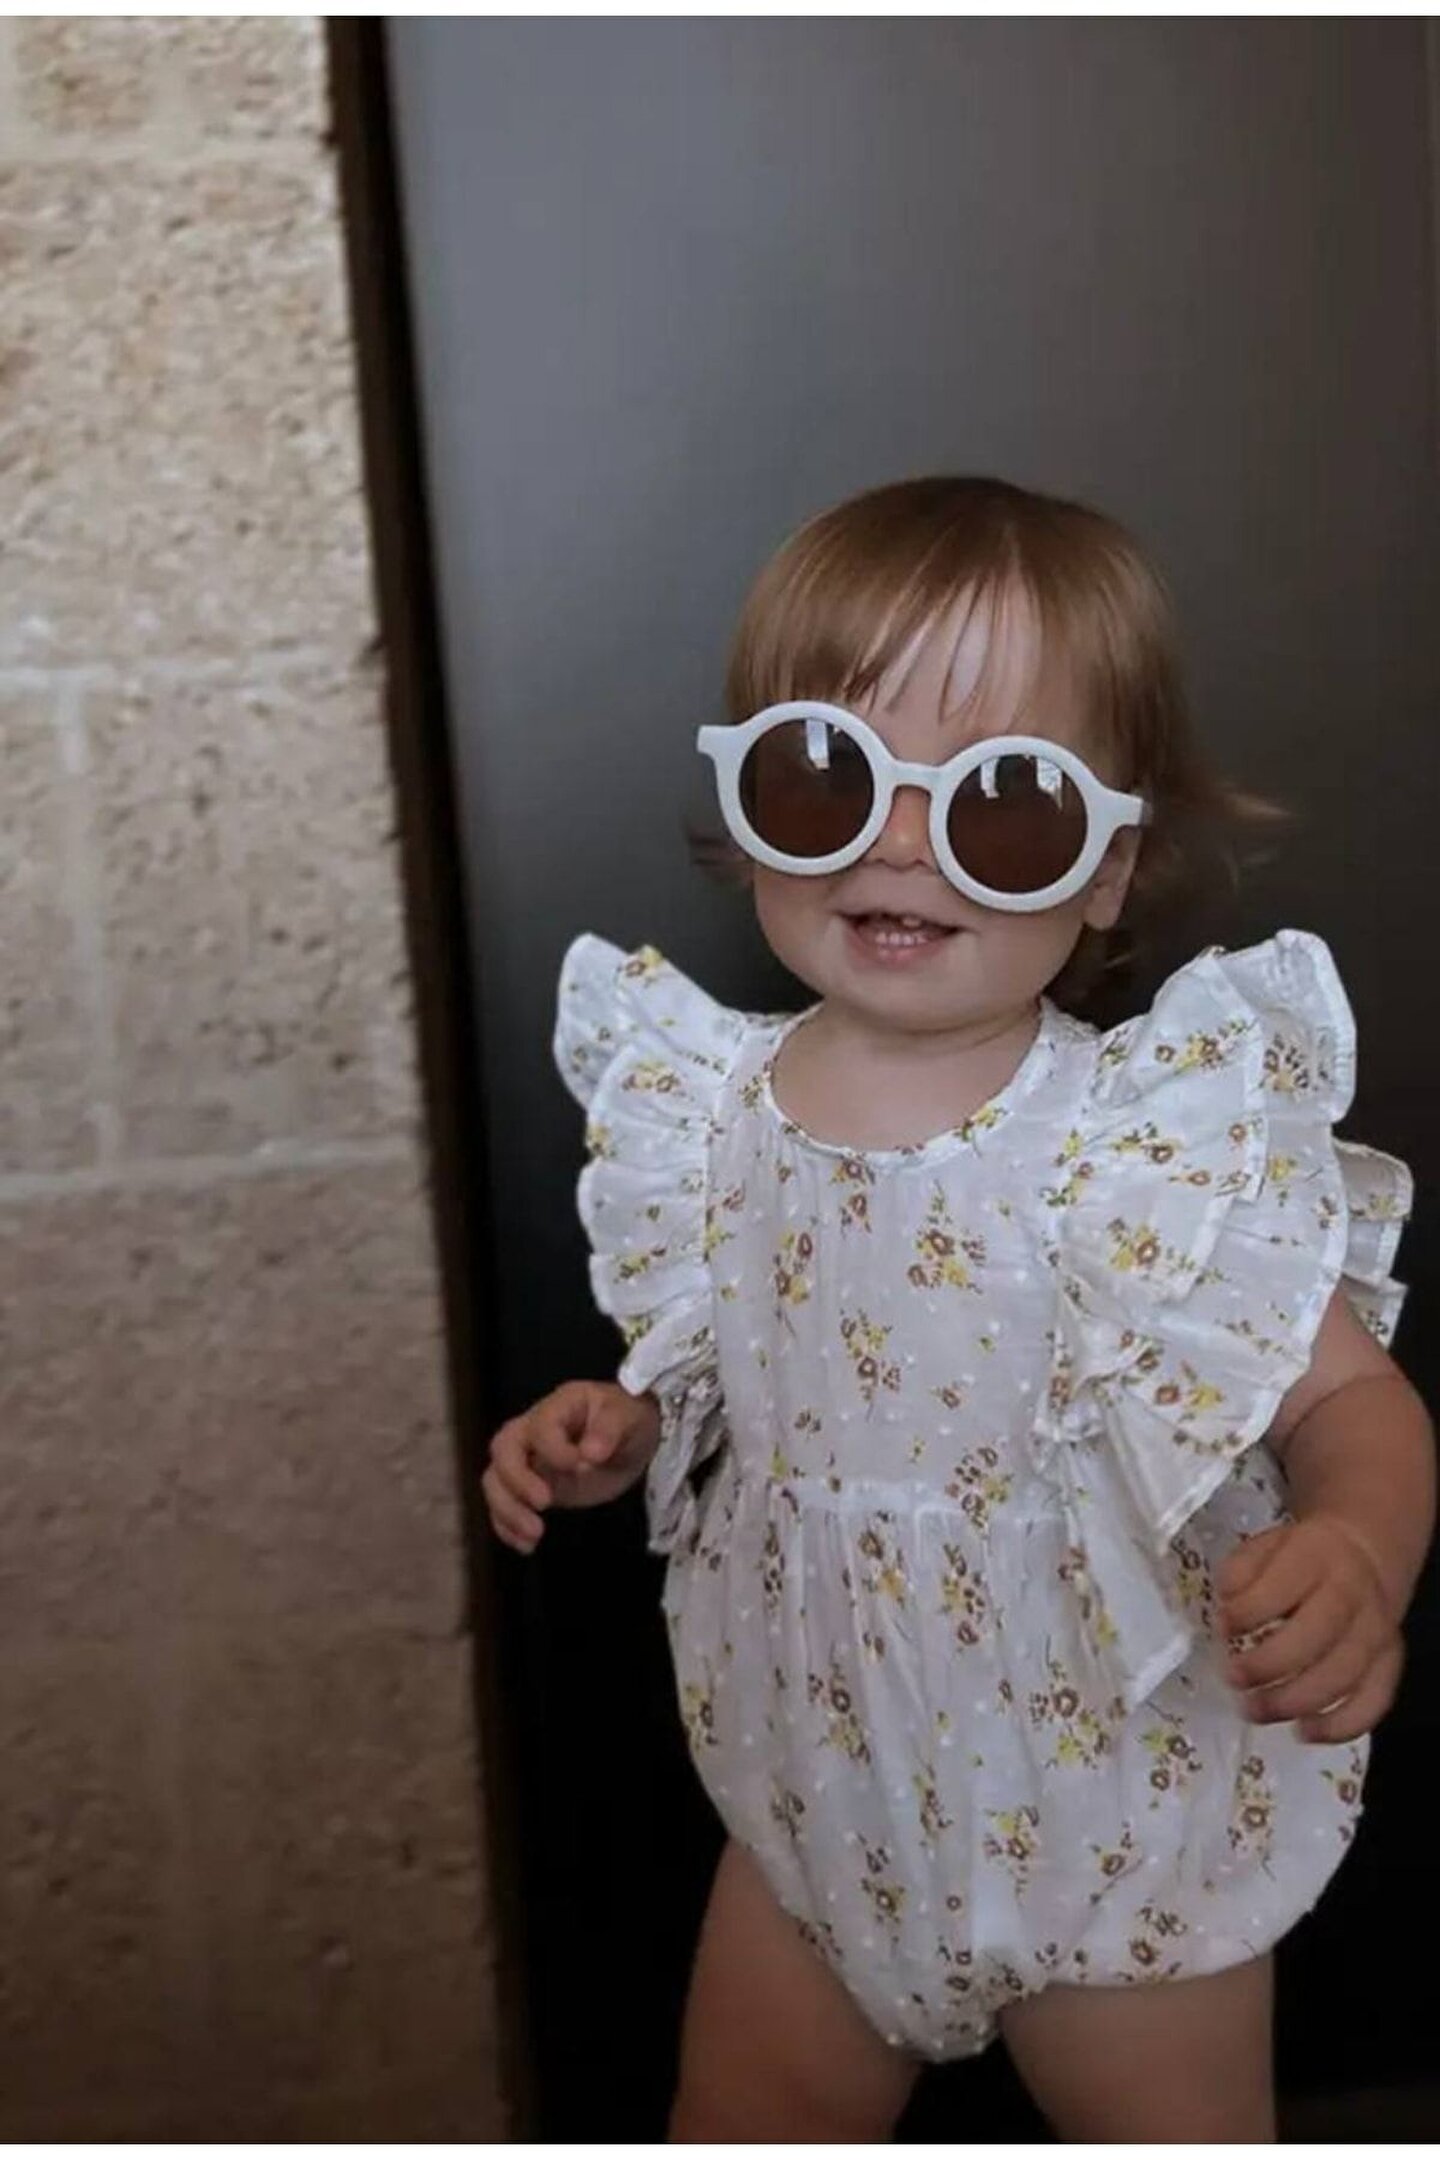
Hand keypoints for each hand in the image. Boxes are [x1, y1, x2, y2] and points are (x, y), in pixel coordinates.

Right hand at [483, 1380, 661, 1554]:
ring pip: (495, 1480)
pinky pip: (503, 1505)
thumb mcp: (628, 1417)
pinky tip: (527, 1546)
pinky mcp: (528, 1489)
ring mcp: (527, 1460)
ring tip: (534, 1535)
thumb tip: (590, 1453)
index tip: (577, 1465)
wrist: (628, 1439)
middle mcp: (532, 1431)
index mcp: (558, 1407)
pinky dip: (508, 1527)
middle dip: (517, 1480)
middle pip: (503, 1450)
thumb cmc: (626, 1419)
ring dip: (508, 1509)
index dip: (552, 1448)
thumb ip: (609, 1430)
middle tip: (546, 1503)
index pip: (540, 1426)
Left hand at [1219, 1515, 1403, 1744]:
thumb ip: (1242, 1570)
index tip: (1222, 1628)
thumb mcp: (1266, 1545)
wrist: (1366, 1554)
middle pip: (1317, 1635)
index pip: (1283, 1586)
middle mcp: (1353, 1595)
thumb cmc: (1304, 1556)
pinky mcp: (1389, 1663)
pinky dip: (1342, 1725)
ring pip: (1344, 1674)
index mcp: (1316, 1557)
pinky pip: (1374, 1701)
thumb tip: (1227, 1601)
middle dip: (1270, 1664)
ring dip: (1296, 1701)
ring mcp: (1376, 1632)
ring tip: (1255, 1710)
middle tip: (1234, 1680)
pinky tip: (1304, 1733)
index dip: (1249, 1611)